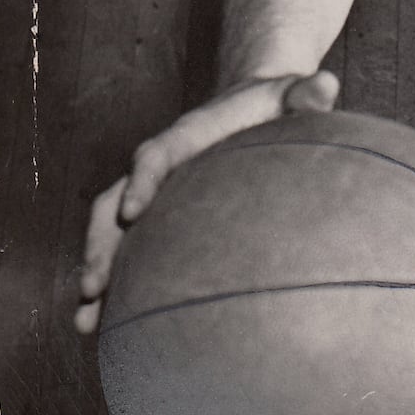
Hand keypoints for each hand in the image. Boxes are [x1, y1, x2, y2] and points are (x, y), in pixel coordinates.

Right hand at [75, 69, 340, 333]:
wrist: (254, 106)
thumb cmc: (277, 103)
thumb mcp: (293, 94)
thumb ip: (307, 93)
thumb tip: (327, 87)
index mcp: (185, 138)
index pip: (155, 156)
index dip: (141, 181)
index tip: (134, 212)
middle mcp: (158, 168)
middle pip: (113, 205)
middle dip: (100, 245)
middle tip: (93, 288)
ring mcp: (154, 195)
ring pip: (111, 234)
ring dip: (97, 274)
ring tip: (88, 321)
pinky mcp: (161, 219)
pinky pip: (130, 251)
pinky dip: (118, 285)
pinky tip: (110, 327)